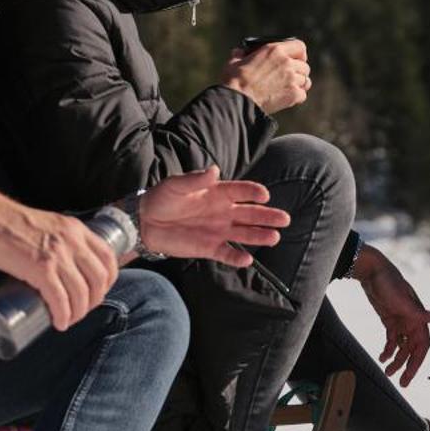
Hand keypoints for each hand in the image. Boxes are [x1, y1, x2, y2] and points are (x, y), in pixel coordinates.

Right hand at [0, 175, 119, 331]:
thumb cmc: (11, 223)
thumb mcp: (48, 225)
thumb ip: (60, 240)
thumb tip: (63, 266)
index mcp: (76, 230)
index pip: (108, 257)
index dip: (109, 280)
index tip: (98, 291)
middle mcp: (72, 242)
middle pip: (98, 279)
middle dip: (94, 300)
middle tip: (81, 310)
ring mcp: (58, 256)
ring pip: (81, 293)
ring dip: (78, 313)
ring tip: (68, 320)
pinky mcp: (41, 269)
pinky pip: (60, 299)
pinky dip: (62, 315)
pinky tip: (59, 323)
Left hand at [138, 167, 290, 264]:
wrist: (144, 222)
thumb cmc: (161, 198)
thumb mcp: (176, 185)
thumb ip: (195, 180)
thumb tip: (214, 170)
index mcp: (217, 193)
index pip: (241, 191)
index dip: (253, 192)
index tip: (264, 195)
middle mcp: (222, 212)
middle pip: (250, 214)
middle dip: (267, 216)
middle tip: (284, 219)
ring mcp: (217, 231)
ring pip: (244, 234)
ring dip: (259, 236)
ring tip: (274, 237)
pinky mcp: (208, 248)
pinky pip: (227, 254)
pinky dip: (237, 258)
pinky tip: (247, 260)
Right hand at [222, 38, 309, 114]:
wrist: (238, 101)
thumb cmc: (234, 81)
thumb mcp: (234, 61)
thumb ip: (240, 54)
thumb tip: (239, 52)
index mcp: (275, 50)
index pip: (300, 46)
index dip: (300, 54)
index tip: (296, 58)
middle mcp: (287, 62)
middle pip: (305, 66)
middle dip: (299, 71)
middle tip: (290, 77)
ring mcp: (292, 79)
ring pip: (305, 80)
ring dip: (298, 84)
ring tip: (288, 88)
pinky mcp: (293, 95)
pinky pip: (302, 95)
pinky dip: (297, 97)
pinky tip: (287, 98)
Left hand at [351, 242, 429, 386]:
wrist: (371, 272)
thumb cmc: (388, 283)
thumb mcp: (402, 299)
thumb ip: (417, 312)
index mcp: (418, 318)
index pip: (422, 345)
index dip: (418, 362)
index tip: (410, 375)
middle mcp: (412, 321)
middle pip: (413, 350)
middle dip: (407, 366)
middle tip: (401, 382)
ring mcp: (401, 321)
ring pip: (402, 347)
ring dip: (396, 360)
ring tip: (387, 372)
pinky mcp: (389, 320)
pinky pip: (392, 340)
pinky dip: (388, 350)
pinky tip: (381, 357)